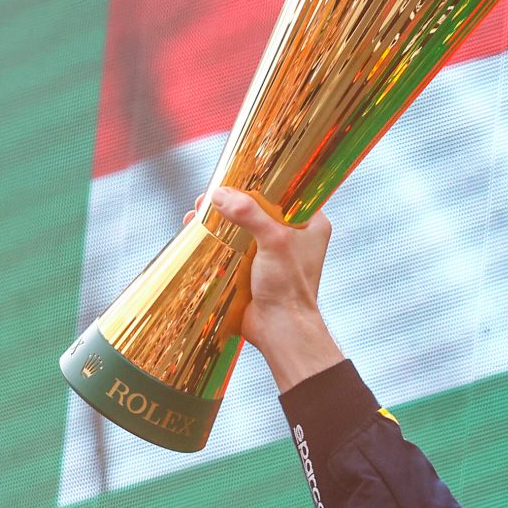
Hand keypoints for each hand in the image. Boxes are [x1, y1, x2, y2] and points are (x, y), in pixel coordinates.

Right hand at [188, 188, 344, 391]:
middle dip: (231, 202)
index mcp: (311, 224)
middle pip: (258, 209)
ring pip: (243, 228)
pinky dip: (216, 242)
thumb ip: (249, 213)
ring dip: (219, 221)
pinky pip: (233, 249)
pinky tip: (196, 234)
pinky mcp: (254, 271)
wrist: (281, 331)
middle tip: (208, 197)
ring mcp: (272, 254)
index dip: (259, 183)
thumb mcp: (273, 241)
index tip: (234, 176)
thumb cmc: (289, 287)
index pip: (285, 192)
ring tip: (196, 214)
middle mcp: (293, 237)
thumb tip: (219, 194)